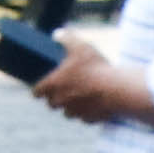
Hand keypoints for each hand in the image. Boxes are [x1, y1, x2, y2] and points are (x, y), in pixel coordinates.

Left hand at [29, 38, 153, 129]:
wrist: (116, 89)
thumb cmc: (95, 67)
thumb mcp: (80, 46)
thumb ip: (66, 38)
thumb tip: (57, 34)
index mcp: (53, 85)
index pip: (37, 92)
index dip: (39, 89)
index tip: (43, 87)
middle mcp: (61, 101)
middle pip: (51, 104)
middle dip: (55, 98)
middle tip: (64, 89)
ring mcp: (75, 112)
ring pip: (68, 113)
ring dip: (71, 106)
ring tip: (79, 96)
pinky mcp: (89, 119)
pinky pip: (84, 118)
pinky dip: (87, 113)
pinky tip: (94, 104)